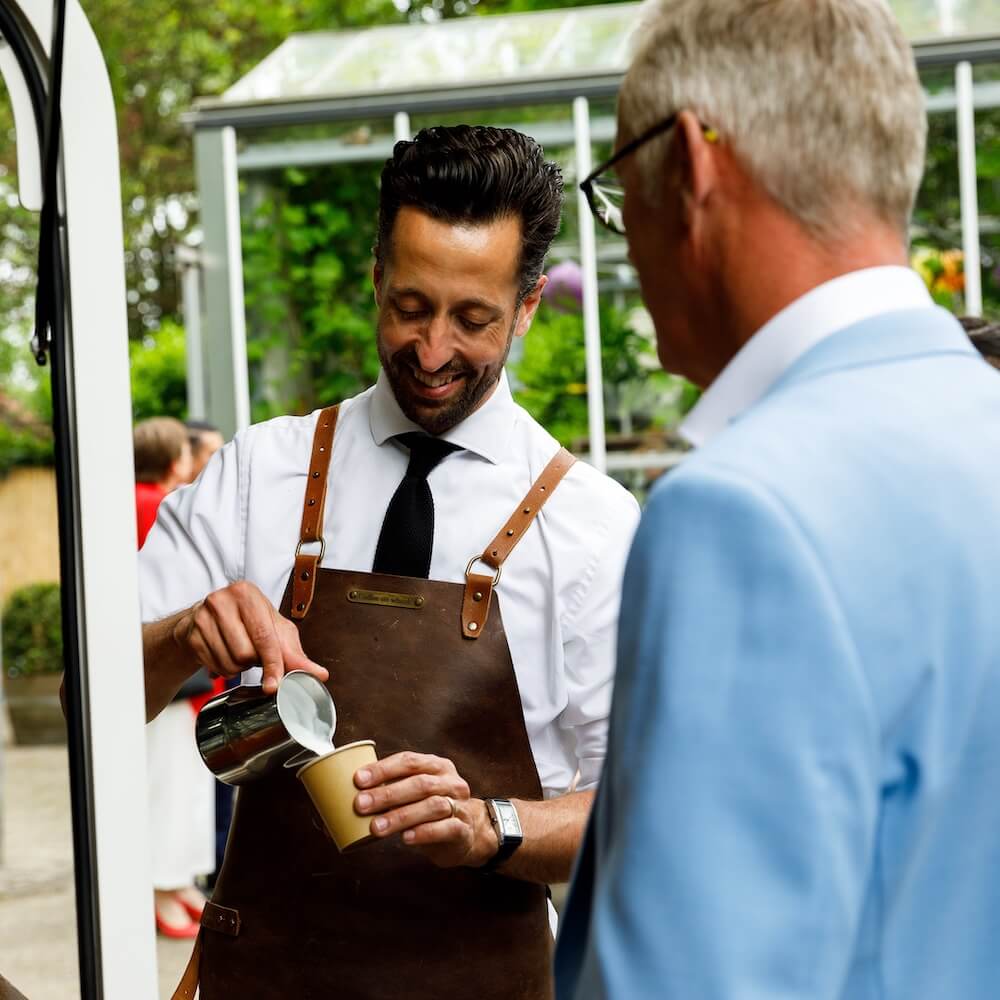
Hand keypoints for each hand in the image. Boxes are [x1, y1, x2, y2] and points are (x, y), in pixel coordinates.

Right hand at [172, 580, 327, 694]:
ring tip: (238, 652)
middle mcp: (223, 599)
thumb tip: (319, 674)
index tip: (275, 685)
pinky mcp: (190, 634)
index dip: (273, 663)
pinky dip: (223, 669)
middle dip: (254, 662)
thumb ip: (296, 654)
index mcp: (247, 593)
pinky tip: (223, 655)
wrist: (204, 622)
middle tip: (253, 653)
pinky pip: (213, 666)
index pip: (264, 635)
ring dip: (239, 668)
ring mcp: (202, 616)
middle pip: (246, 653)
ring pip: (230, 663)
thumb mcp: (275, 631)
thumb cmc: (246, 623)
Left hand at [353, 751, 497, 868]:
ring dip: (400, 816)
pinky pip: (445, 828)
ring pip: (431, 806)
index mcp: (436, 766)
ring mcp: (460, 805)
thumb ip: (390, 791)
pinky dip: (424, 833)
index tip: (358, 780)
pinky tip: (406, 839)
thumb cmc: (431, 812)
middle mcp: (450, 782)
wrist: (467, 834)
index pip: (409, 761)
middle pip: (419, 783)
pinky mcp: (462, 829)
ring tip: (376, 828)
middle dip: (387, 794)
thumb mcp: (415, 794)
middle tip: (361, 805)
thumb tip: (344, 800)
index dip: (383, 769)